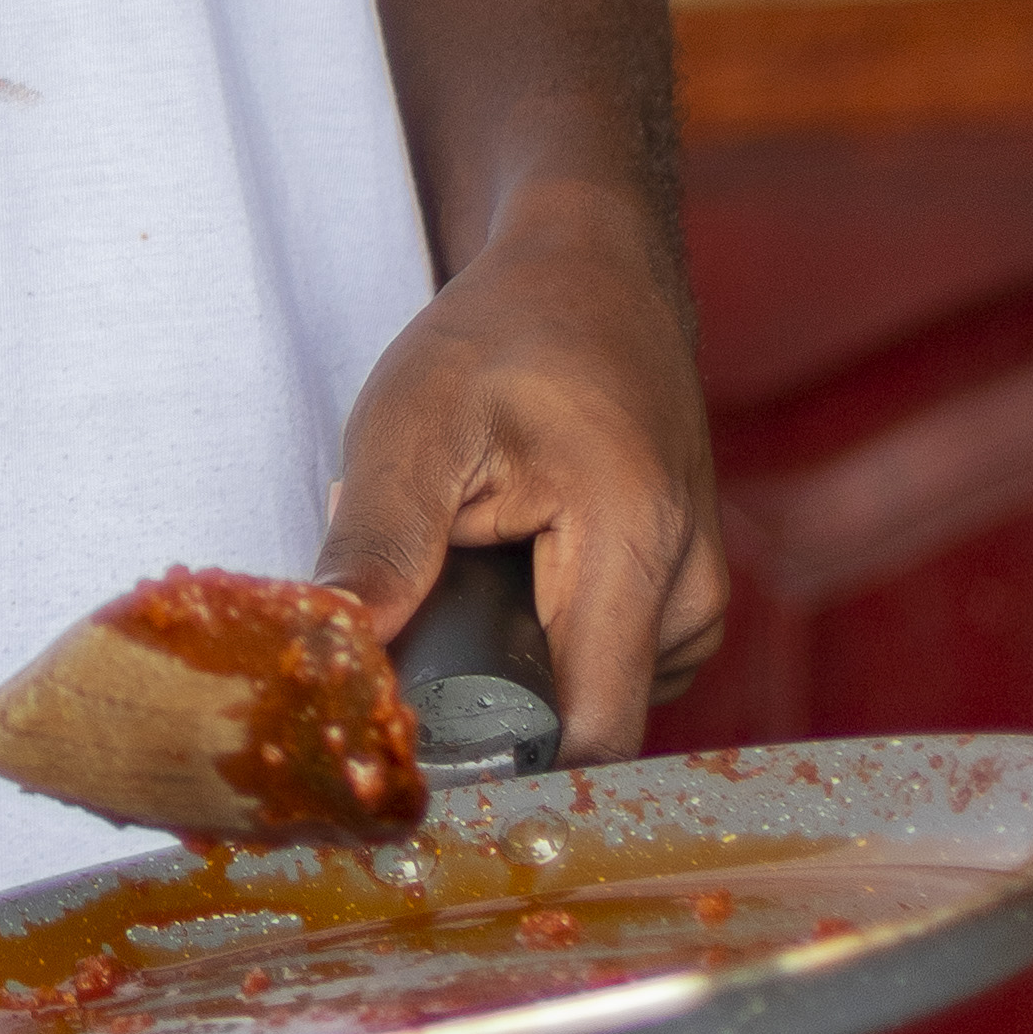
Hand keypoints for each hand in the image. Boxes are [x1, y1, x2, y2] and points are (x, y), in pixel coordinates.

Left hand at [315, 185, 728, 767]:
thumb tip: (332, 652)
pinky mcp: (685, 601)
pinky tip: (509, 578)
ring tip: (471, 567)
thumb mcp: (413, 421)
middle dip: (490, 696)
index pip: (586, 736)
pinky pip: (607, 668)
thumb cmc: (505, 334)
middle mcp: (694, 592)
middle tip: (421, 611)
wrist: (593, 275)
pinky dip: (548, 643)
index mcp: (639, 547)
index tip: (411, 745)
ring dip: (515, 662)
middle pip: (581, 724)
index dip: (494, 758)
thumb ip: (378, 543)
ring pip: (591, 699)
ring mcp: (700, 601)